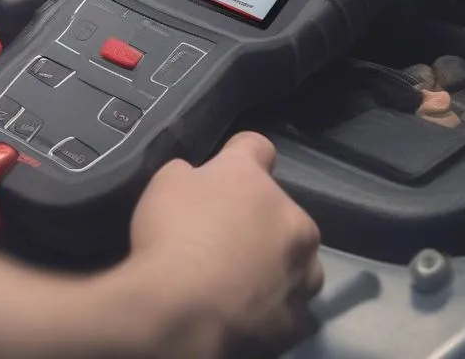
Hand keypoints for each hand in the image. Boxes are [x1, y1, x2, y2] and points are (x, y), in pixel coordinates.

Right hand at [127, 133, 322, 357]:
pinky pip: (291, 304)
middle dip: (259, 218)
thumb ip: (190, 175)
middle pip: (281, 209)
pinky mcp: (298, 316)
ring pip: (299, 259)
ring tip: (243, 277)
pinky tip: (246, 309)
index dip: (239, 154)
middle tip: (224, 236)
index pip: (257, 146)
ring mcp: (300, 270)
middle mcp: (289, 217)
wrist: (180, 312)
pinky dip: (273, 304)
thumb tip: (200, 181)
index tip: (224, 168)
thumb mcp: (165, 183)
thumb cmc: (170, 236)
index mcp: (253, 178)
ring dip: (278, 261)